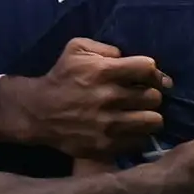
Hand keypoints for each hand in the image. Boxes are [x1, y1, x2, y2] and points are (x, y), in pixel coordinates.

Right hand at [0, 37, 170, 158]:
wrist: (38, 112)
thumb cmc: (61, 77)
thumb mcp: (76, 49)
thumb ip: (106, 48)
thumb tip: (127, 58)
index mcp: (103, 72)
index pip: (148, 68)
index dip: (152, 72)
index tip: (147, 77)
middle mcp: (109, 98)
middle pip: (155, 97)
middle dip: (151, 94)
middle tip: (142, 97)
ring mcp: (109, 125)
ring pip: (154, 121)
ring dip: (150, 116)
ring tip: (141, 115)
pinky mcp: (107, 145)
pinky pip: (140, 141)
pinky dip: (139, 135)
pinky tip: (130, 130)